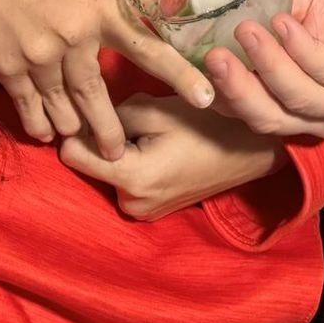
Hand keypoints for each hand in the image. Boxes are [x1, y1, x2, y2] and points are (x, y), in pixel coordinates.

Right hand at [0, 0, 212, 155]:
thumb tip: (153, 1)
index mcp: (100, 6)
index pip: (148, 47)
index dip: (179, 75)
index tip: (207, 98)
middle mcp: (74, 35)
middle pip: (97, 96)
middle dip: (109, 130)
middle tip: (118, 151)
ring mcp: (39, 54)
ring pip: (62, 108)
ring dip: (72, 127)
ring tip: (79, 139)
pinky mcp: (8, 67)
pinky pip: (29, 107)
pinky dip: (39, 123)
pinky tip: (45, 131)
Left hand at [58, 93, 285, 221]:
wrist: (252, 150)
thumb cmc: (206, 123)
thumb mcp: (156, 109)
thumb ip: (111, 116)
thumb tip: (78, 123)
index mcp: (130, 178)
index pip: (71, 154)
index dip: (79, 128)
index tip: (95, 110)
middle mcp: (131, 204)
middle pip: (90, 164)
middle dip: (104, 140)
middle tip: (136, 119)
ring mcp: (143, 213)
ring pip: (108, 172)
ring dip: (119, 152)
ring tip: (152, 134)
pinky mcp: (153, 213)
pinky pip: (126, 183)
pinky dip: (132, 165)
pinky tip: (158, 149)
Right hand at [206, 0, 323, 136]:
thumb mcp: (300, 10)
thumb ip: (264, 9)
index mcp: (294, 105)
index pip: (246, 112)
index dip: (216, 94)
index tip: (188, 65)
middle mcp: (317, 116)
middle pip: (265, 117)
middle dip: (235, 89)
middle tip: (210, 58)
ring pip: (295, 98)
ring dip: (266, 64)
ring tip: (246, 29)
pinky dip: (301, 48)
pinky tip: (284, 23)